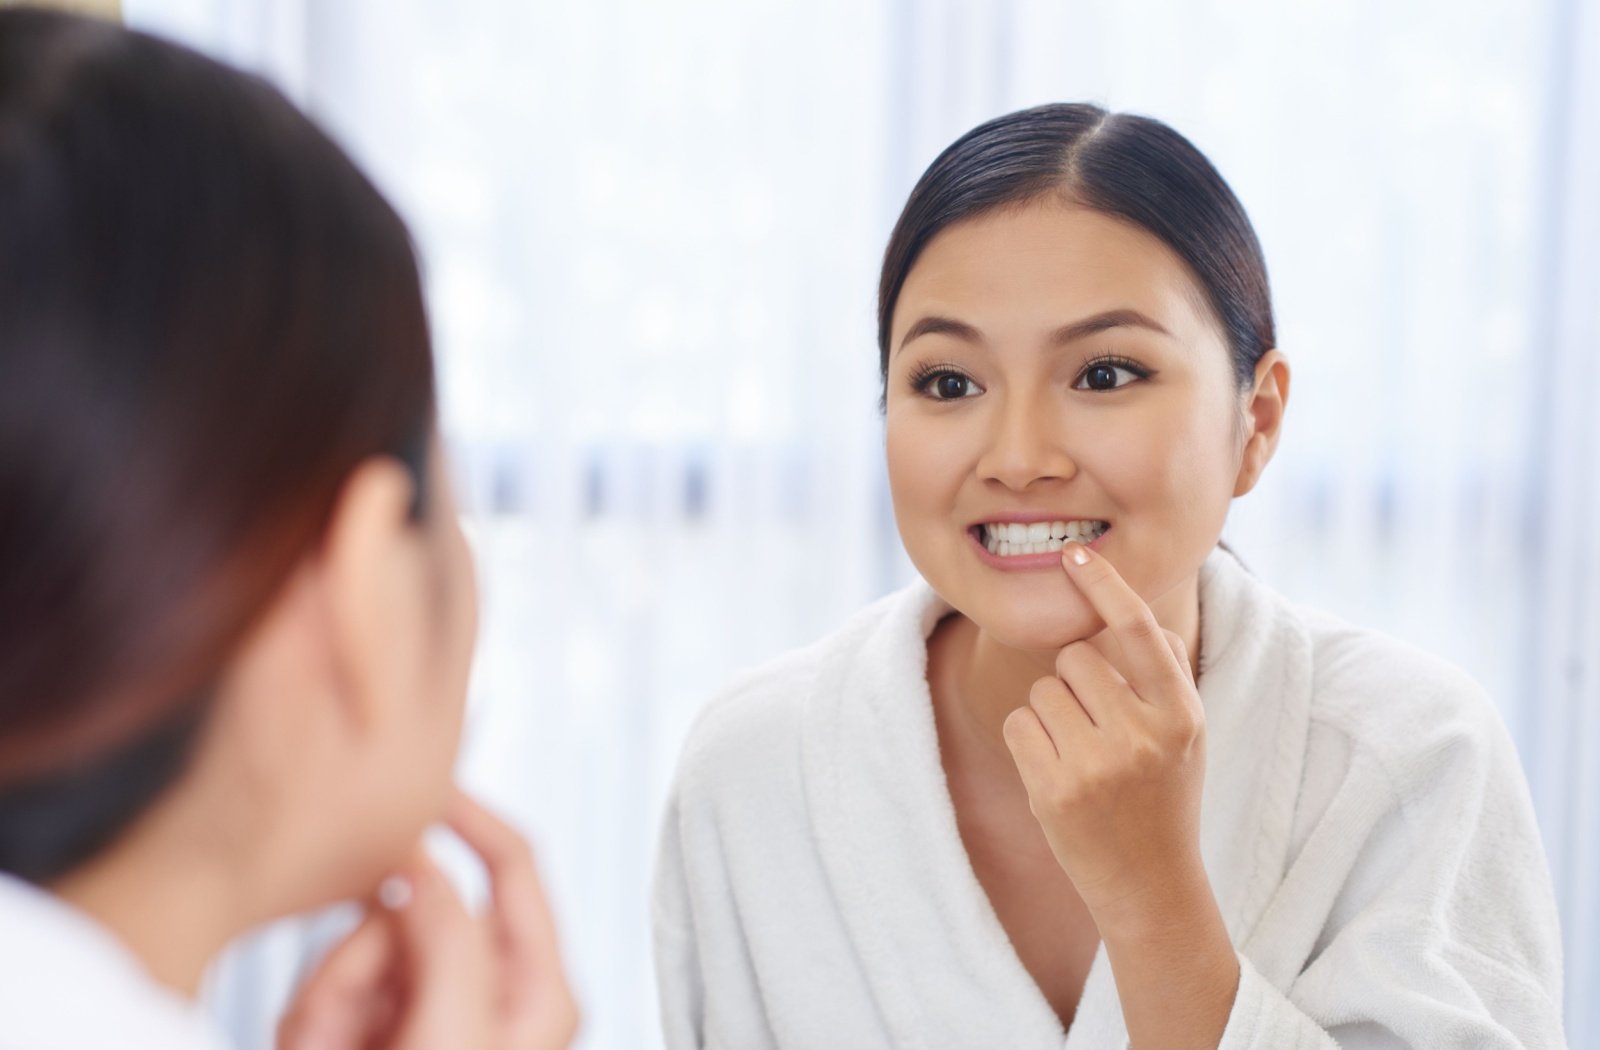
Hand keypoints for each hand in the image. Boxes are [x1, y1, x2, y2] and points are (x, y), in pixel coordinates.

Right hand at [276, 789, 579, 1049]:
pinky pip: (329, 986)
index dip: (472, 816)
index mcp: (537, 989)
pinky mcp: (380, 1026)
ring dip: (332, 994)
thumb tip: (423, 870)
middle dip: (366, 954)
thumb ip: (449, 941)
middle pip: (420, 905)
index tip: (428, 786)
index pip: (515, 864)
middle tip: (347, 1025)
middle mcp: (489, 991)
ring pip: (364, 945)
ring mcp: (432, 1008)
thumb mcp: (455, 1035)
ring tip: (332, 1047)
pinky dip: (312, 1017)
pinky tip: (319, 1047)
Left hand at [1001, 542, 1207, 929]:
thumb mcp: (1187, 736)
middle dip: (1073, 680)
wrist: (1150, 885)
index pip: (1140, 631)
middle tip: (1095, 724)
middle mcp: (1142, 736)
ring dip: (1050, 712)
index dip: (1105, 586)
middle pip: (1076, 657)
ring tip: (1080, 755)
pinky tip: (1057, 773)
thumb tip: (1139, 612)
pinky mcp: (1054, 790)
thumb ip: (1167, 675)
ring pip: (1042, 690)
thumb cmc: (1165, 797)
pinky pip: (1019, 724)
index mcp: (1180, 715)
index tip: (1074, 554)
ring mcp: (1097, 765)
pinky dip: (1028, 741)